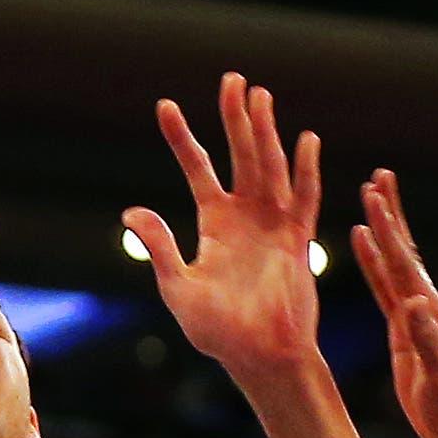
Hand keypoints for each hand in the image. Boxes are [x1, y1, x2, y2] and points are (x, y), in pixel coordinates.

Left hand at [124, 75, 321, 381]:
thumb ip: (159, 247)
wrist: (261, 357)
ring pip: (270, 167)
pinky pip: (304, 198)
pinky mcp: (298, 241)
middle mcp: (246, 217)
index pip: (197, 169)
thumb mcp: (179, 289)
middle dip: (235, 118)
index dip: (182, 138)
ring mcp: (274, 225)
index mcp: (215, 225)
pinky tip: (305, 139)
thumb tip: (132, 211)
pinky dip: (306, 170)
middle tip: (231, 79)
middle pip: (240, 155)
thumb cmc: (219, 332)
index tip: (165, 106)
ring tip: (260, 96)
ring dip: (266, 133)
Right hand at [352, 170, 437, 437]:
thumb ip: (428, 342)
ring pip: (396, 264)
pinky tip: (363, 241)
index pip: (406, 266)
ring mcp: (417, 316)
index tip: (373, 199)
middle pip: (405, 252)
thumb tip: (415, 305)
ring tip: (372, 195)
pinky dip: (374, 262)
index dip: (389, 232)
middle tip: (379, 178)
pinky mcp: (405, 328)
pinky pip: (385, 287)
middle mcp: (427, 307)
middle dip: (391, 216)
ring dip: (384, 231)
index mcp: (434, 315)